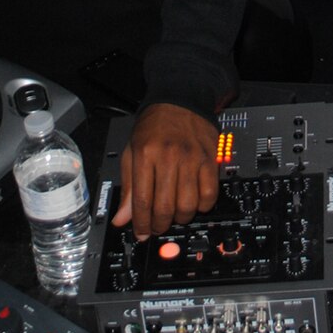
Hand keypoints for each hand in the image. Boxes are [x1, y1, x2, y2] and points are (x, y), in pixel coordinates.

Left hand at [111, 103, 218, 239]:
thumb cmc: (154, 126)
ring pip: (188, 205)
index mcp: (145, 154)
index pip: (142, 200)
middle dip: (159, 224)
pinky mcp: (210, 160)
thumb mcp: (132, 152)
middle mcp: (169, 157)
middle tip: (157, 226)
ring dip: (180, 218)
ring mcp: (192, 159)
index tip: (141, 233)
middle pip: (165, 207)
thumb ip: (128, 188)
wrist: (180, 99)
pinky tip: (194, 202)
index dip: (141, 223)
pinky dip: (202, 206)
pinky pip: (209, 194)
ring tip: (175, 214)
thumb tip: (122, 219)